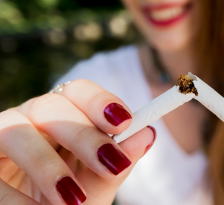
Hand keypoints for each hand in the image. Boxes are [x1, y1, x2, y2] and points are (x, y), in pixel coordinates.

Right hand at [0, 79, 155, 204]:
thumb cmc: (63, 200)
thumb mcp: (93, 187)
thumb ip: (117, 165)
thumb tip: (148, 134)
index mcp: (63, 116)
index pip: (80, 91)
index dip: (102, 102)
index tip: (126, 122)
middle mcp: (31, 118)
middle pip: (54, 106)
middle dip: (85, 135)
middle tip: (112, 163)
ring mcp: (2, 134)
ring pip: (19, 130)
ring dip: (47, 165)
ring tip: (73, 199)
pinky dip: (15, 196)